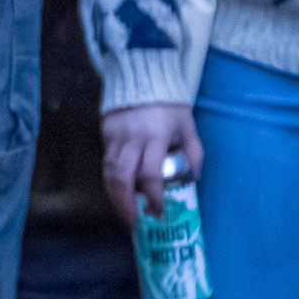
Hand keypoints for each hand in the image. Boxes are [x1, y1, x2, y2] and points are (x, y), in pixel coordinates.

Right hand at [100, 102, 201, 226]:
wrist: (143, 77)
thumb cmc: (170, 106)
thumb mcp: (188, 128)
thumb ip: (193, 154)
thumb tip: (191, 180)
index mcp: (156, 136)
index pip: (150, 173)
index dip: (153, 197)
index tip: (158, 212)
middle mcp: (132, 138)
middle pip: (122, 177)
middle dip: (126, 204)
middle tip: (134, 222)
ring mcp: (115, 136)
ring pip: (109, 172)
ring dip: (115, 196)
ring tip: (125, 212)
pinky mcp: (105, 134)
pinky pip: (106, 162)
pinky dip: (111, 181)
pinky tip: (120, 192)